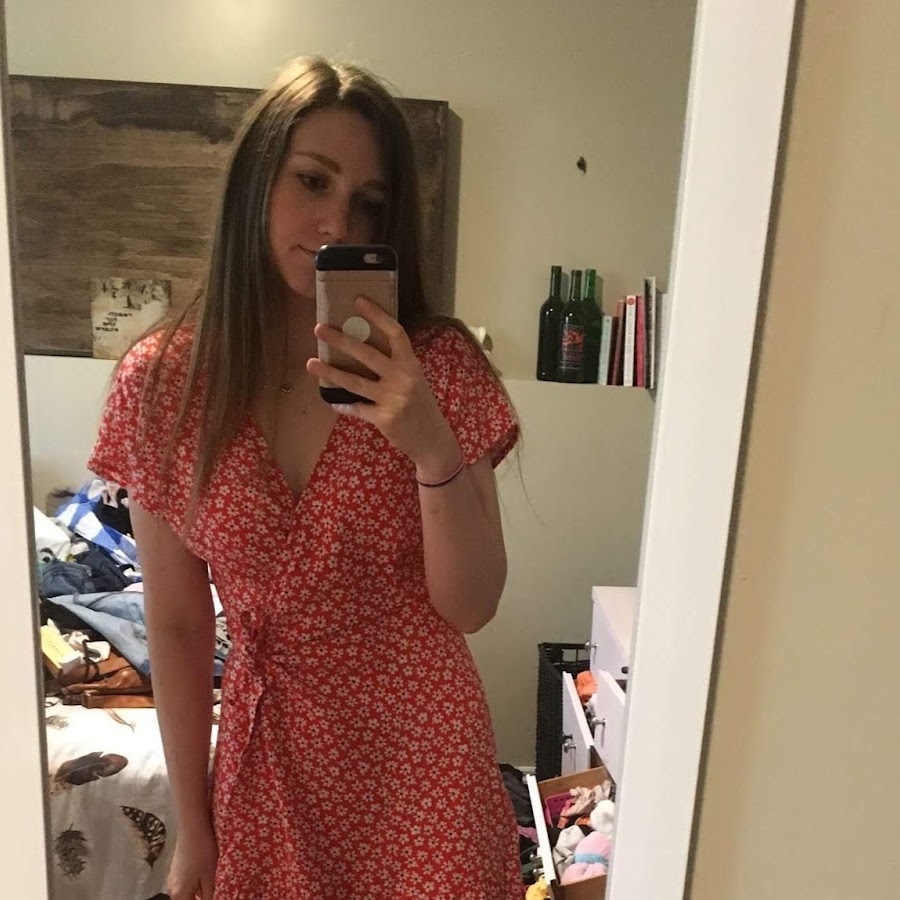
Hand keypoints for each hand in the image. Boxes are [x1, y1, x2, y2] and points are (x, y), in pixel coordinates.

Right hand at [166, 824, 217, 899]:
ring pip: (183, 892)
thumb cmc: (203, 852)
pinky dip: (191, 884)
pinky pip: (182, 883)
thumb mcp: (210, 876)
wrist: (193, 827)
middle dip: (196, 898)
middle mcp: (172, 888)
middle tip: (209, 892)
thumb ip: (207, 895)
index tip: (209, 897)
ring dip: (194, 893)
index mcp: (180, 894)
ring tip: (207, 886)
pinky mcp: (175, 868)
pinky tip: (202, 876)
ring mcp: (172, 877)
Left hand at [306, 296, 461, 480]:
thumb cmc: (422, 407)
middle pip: (368, 354)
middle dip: (341, 340)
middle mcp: (403, 378)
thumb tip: (363, 349)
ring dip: (330, 373)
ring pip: (355, 382)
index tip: (358, 300)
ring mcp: (393, 398)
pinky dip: (344, 406)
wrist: (432, 439)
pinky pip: (357, 409)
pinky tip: (333, 402)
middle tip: (319, 328)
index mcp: (411, 364)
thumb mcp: (415, 381)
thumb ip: (396, 366)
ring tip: (310, 363)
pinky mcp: (384, 418)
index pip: (395, 333)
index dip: (377, 315)